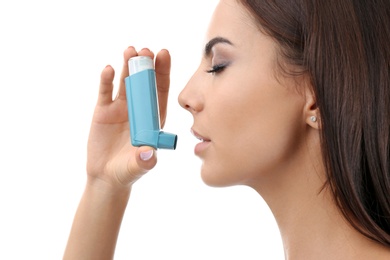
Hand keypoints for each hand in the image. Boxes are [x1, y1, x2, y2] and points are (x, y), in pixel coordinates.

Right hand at [86, 46, 170, 188]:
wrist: (106, 175)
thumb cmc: (128, 171)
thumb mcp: (137, 166)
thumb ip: (143, 161)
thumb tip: (148, 155)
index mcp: (152, 118)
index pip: (160, 92)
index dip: (163, 73)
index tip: (164, 54)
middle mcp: (139, 109)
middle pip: (144, 83)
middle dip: (146, 66)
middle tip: (146, 50)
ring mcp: (120, 108)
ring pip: (125, 83)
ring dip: (128, 67)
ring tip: (130, 50)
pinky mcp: (103, 111)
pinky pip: (105, 92)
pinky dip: (106, 80)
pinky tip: (108, 69)